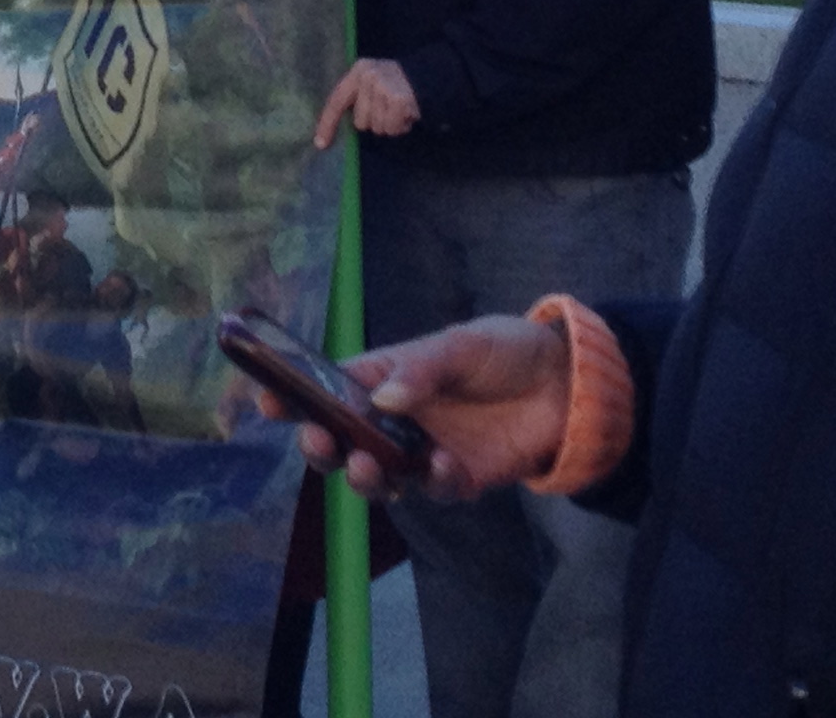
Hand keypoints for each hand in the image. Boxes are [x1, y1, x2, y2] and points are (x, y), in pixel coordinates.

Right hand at [270, 315, 568, 500]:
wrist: (568, 385)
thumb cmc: (505, 352)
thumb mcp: (462, 345)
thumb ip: (422, 370)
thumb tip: (382, 399)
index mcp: (386, 377)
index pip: (330, 388)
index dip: (295, 396)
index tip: (268, 402)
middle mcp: (396, 419)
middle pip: (343, 440)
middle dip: (322, 446)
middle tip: (319, 443)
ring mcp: (424, 452)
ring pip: (379, 475)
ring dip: (366, 476)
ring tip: (370, 466)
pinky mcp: (459, 479)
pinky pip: (434, 489)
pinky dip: (433, 482)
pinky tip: (444, 465)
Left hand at [314, 56, 419, 148]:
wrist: (431, 75)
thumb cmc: (396, 84)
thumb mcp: (372, 82)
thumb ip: (356, 98)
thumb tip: (332, 132)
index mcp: (358, 71)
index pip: (337, 100)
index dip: (328, 124)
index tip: (320, 144)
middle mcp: (368, 76)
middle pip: (360, 122)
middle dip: (374, 122)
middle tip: (388, 109)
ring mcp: (384, 87)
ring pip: (377, 127)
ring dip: (390, 125)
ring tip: (399, 111)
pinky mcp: (399, 99)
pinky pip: (392, 128)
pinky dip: (401, 126)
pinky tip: (407, 114)